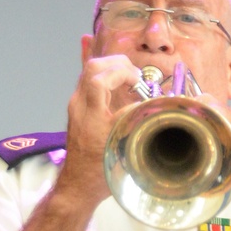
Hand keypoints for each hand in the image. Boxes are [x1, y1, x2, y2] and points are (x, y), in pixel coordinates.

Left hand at [56, 53, 145, 205]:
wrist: (78, 186)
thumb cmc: (100, 173)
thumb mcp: (123, 148)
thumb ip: (136, 122)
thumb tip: (153, 104)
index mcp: (90, 115)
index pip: (100, 77)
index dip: (122, 73)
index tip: (139, 83)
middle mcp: (80, 106)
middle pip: (93, 68)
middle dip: (118, 65)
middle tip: (136, 78)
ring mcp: (76, 106)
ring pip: (88, 71)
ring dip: (111, 67)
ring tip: (129, 77)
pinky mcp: (78, 109)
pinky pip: (85, 79)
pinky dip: (94, 65)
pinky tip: (90, 44)